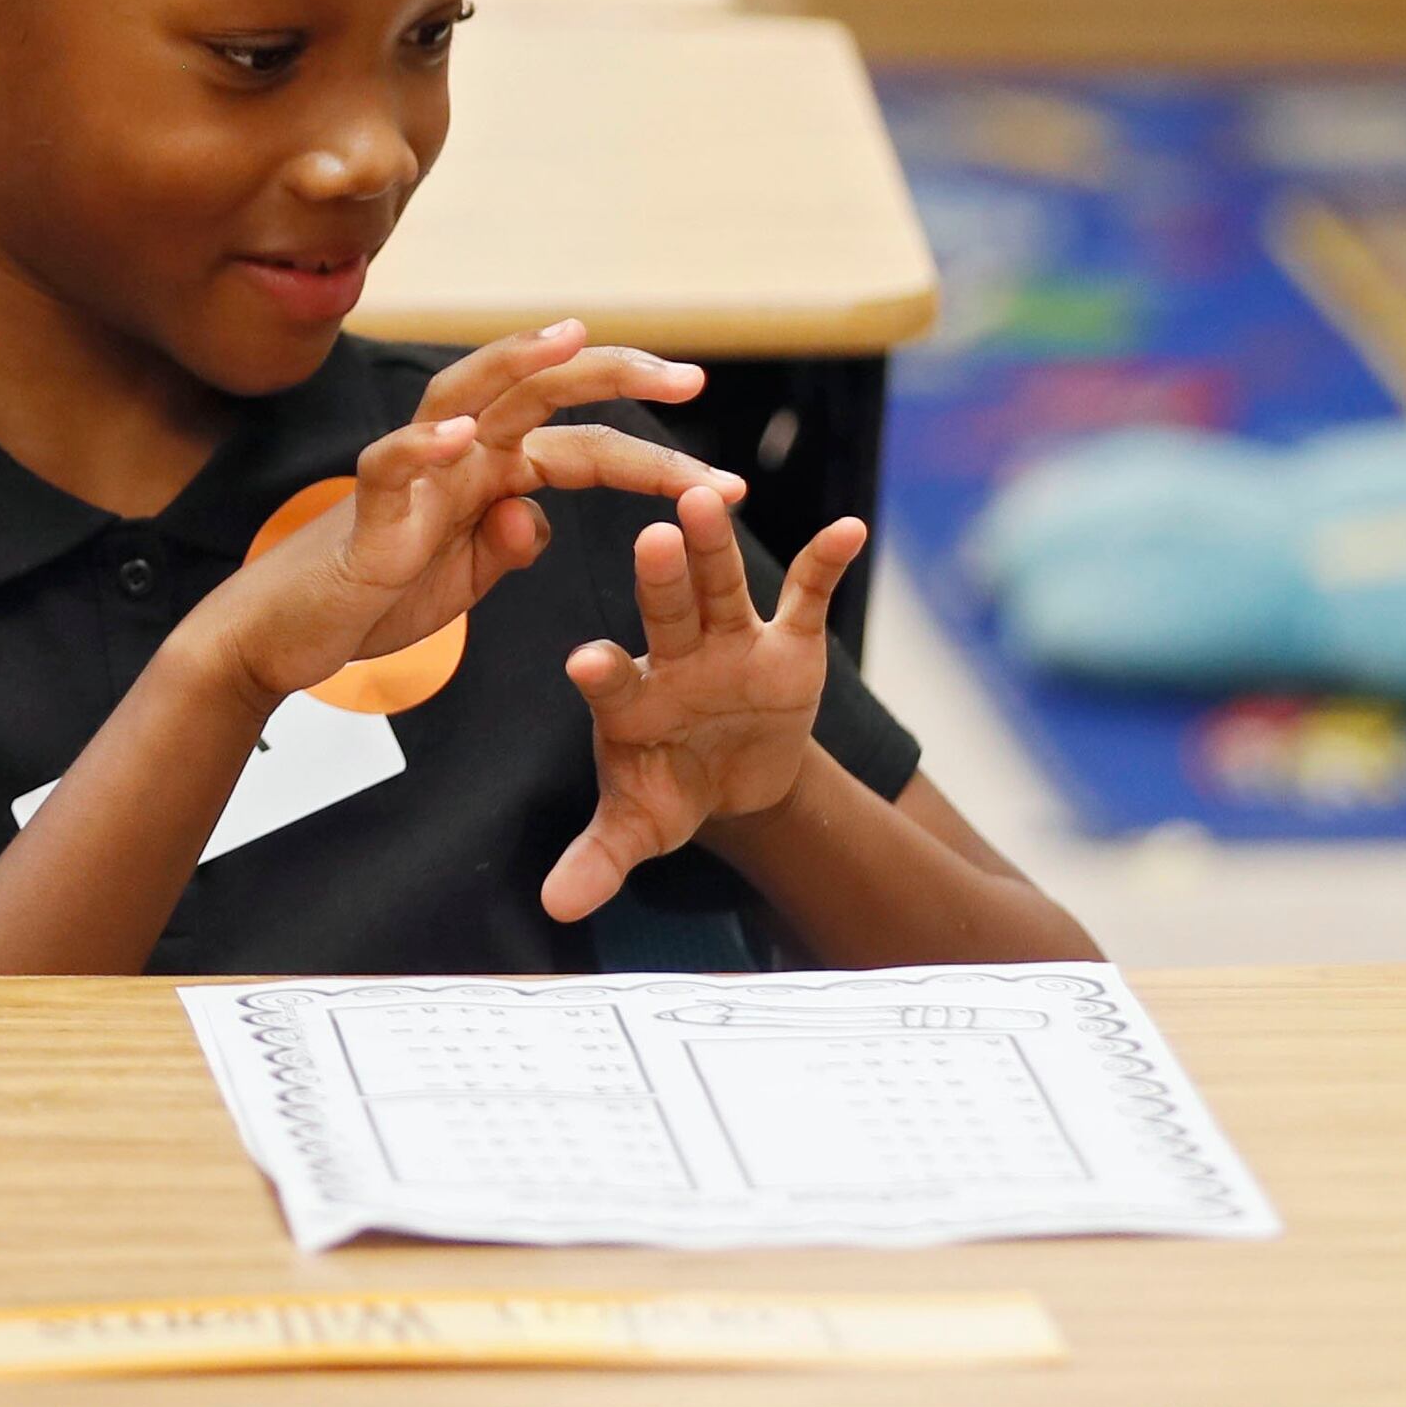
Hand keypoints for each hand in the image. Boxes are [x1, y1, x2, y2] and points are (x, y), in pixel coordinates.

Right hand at [182, 322, 740, 710]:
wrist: (288, 636)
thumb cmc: (377, 595)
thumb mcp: (469, 578)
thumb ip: (511, 542)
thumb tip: (537, 518)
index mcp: (492, 469)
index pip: (587, 445)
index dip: (658, 456)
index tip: (727, 477)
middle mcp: (458, 452)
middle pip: (543, 391)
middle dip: (618, 376)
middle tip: (693, 378)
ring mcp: (412, 472)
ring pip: (466, 394)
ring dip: (518, 363)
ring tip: (572, 339)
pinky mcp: (366, 510)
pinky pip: (393, 466)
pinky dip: (427, 446)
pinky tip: (465, 434)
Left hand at [539, 487, 865, 922]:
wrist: (734, 780)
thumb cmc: (673, 791)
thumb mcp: (642, 827)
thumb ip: (600, 858)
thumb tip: (557, 906)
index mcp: (630, 701)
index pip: (612, 681)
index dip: (602, 672)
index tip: (587, 663)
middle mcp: (676, 657)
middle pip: (666, 611)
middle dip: (660, 578)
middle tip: (652, 539)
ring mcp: (731, 643)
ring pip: (722, 586)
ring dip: (716, 546)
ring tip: (707, 500)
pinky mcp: (788, 642)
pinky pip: (806, 596)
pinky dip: (826, 562)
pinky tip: (848, 530)